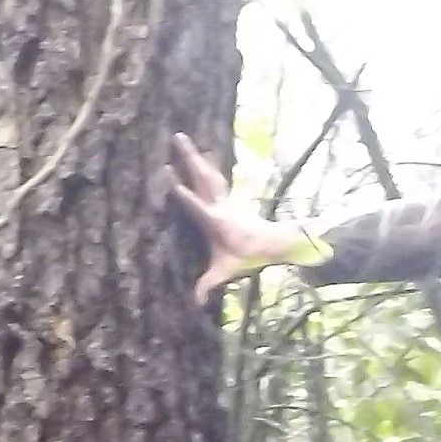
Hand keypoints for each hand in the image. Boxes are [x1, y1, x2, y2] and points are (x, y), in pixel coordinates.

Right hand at [168, 130, 311, 304]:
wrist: (271, 242)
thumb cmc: (245, 256)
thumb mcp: (226, 271)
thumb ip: (209, 284)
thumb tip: (196, 303)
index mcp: (216, 221)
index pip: (197, 206)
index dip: (183, 193)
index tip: (169, 177)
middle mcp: (219, 205)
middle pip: (203, 178)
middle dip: (190, 158)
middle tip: (177, 138)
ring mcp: (223, 199)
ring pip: (208, 173)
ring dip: (196, 156)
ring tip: (183, 138)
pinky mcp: (226, 197)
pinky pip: (215, 176)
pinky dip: (208, 163)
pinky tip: (203, 150)